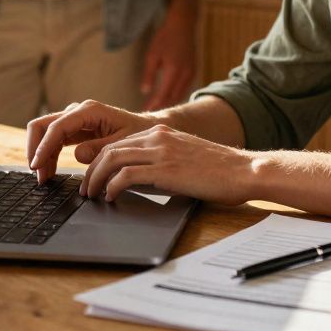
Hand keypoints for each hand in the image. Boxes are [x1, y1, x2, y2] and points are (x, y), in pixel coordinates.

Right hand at [26, 100, 156, 183]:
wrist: (146, 129)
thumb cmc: (138, 133)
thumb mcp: (123, 143)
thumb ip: (101, 149)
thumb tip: (78, 155)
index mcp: (90, 111)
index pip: (57, 127)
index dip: (44, 147)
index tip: (37, 165)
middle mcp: (78, 111)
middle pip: (43, 125)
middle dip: (36, 149)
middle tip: (37, 174)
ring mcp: (73, 119)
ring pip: (44, 133)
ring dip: (40, 155)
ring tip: (43, 178)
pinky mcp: (73, 129)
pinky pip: (53, 140)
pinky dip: (48, 156)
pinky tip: (49, 172)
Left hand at [79, 124, 255, 203]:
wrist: (244, 171)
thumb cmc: (220, 171)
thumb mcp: (185, 158)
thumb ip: (163, 162)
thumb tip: (139, 180)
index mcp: (162, 133)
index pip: (119, 143)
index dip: (100, 161)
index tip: (94, 177)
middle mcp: (158, 137)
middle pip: (109, 149)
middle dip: (92, 171)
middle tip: (86, 190)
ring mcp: (161, 151)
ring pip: (112, 159)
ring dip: (96, 179)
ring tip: (92, 195)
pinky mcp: (165, 169)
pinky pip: (126, 175)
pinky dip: (112, 187)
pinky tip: (111, 197)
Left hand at [140, 11, 196, 110]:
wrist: (183, 25)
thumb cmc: (165, 38)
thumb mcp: (152, 55)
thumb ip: (148, 75)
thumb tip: (145, 92)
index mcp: (173, 71)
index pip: (163, 95)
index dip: (154, 104)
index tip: (145, 110)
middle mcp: (185, 74)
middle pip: (173, 97)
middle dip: (162, 106)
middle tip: (150, 111)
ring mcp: (191, 73)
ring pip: (180, 94)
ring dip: (169, 101)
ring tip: (157, 106)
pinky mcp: (194, 70)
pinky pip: (185, 88)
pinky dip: (176, 94)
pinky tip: (168, 96)